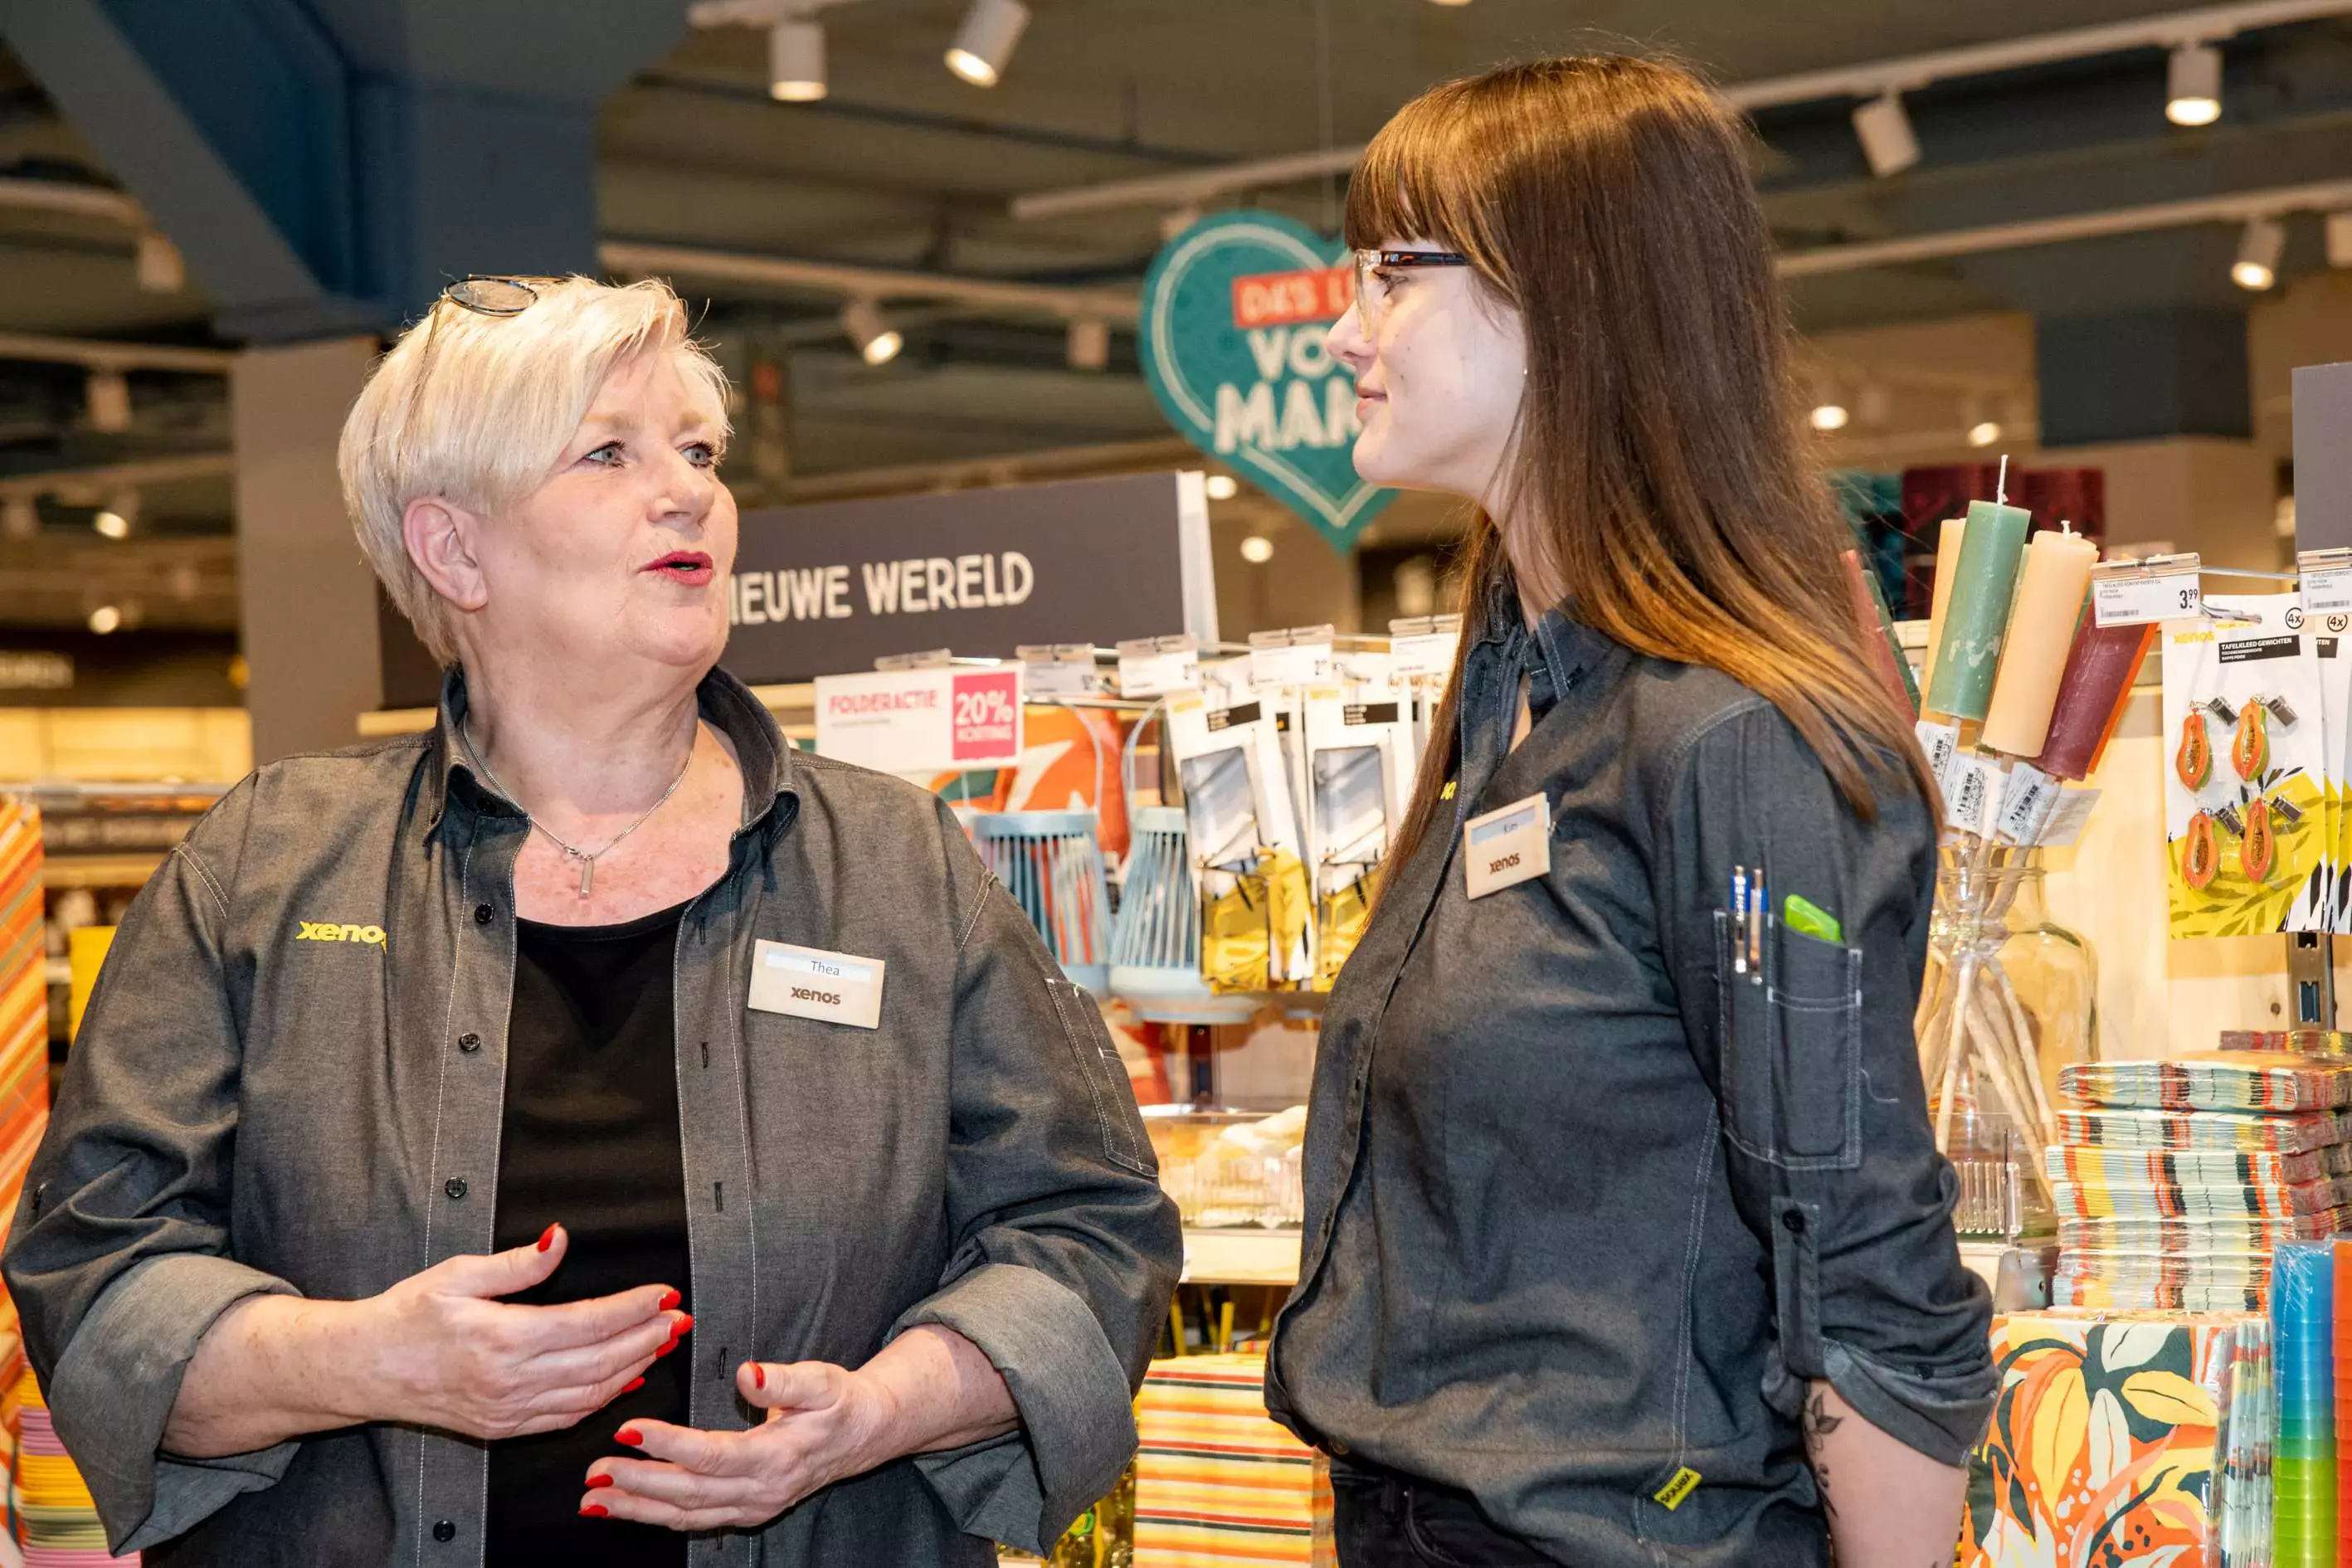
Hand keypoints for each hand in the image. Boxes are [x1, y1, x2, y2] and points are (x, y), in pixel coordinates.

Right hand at [355, 1224, 686, 1440]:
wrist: (363, 1368)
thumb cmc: (406, 1315)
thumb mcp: (457, 1274)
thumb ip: (517, 1263)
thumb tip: (560, 1238)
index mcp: (503, 1338)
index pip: (588, 1324)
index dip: (633, 1309)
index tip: (665, 1293)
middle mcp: (509, 1380)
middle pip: (599, 1363)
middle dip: (646, 1338)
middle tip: (679, 1318)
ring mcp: (506, 1410)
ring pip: (588, 1395)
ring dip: (633, 1369)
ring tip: (662, 1343)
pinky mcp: (500, 1428)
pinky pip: (564, 1418)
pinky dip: (601, 1400)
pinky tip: (623, 1380)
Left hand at [582, 1359, 896, 1531]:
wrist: (863, 1434)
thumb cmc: (838, 1401)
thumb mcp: (821, 1379)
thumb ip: (783, 1379)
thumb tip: (748, 1373)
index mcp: (776, 1455)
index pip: (711, 1454)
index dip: (667, 1444)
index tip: (628, 1429)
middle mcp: (761, 1490)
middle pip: (689, 1493)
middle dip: (637, 1484)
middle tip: (595, 1472)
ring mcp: (753, 1507)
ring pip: (686, 1516)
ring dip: (638, 1510)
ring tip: (595, 1500)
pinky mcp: (746, 1512)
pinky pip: (695, 1521)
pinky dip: (657, 1518)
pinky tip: (628, 1509)